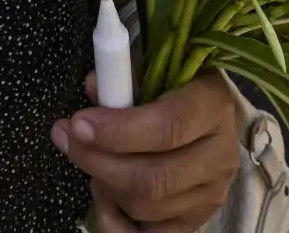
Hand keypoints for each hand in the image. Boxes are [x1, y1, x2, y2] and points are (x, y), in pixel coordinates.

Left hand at [55, 73, 240, 231]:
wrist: (209, 119)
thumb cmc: (175, 89)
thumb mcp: (154, 70)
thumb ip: (124, 78)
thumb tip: (96, 87)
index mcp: (214, 107)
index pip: (169, 127)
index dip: (118, 130)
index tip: (79, 123)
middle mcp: (220, 155)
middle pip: (153, 177)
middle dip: (99, 161)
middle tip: (68, 141)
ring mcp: (211, 193)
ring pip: (147, 206)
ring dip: (106, 186)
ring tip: (91, 163)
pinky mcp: (196, 220)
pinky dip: (115, 221)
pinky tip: (104, 196)